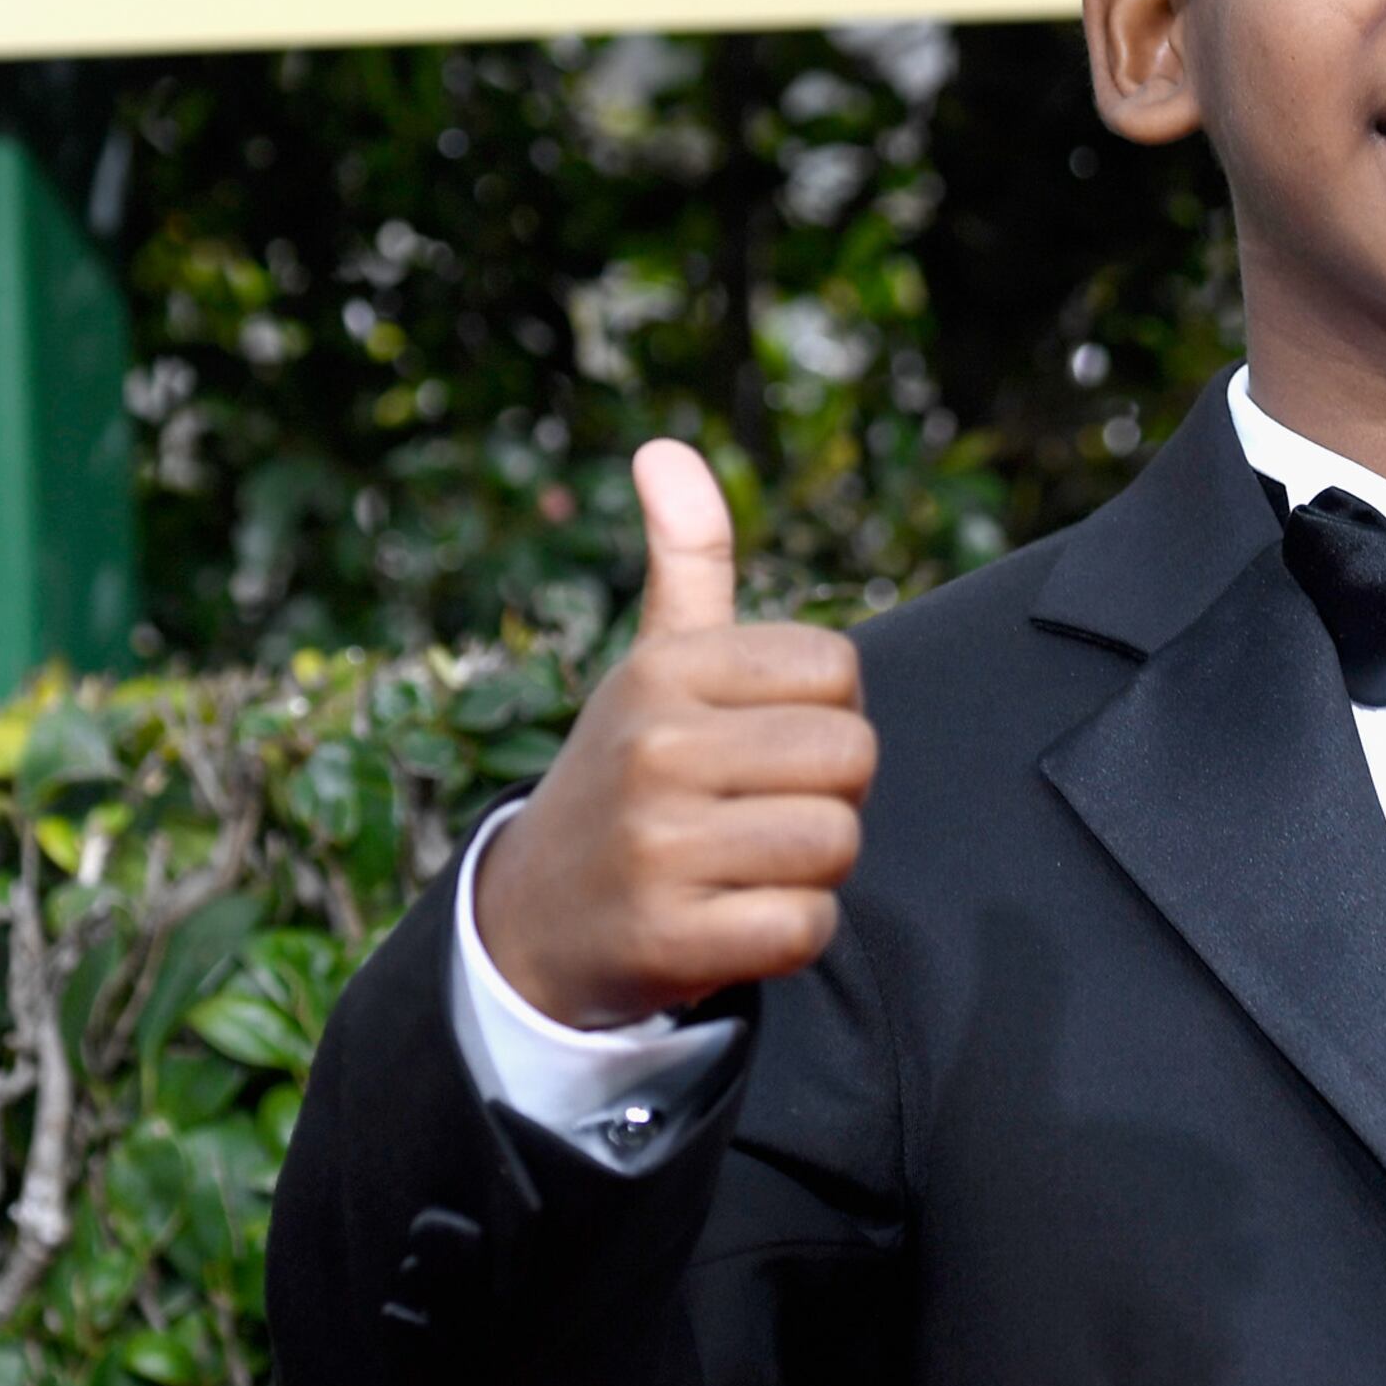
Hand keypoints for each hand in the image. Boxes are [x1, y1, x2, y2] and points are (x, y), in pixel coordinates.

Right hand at [473, 441, 873, 1028]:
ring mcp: (657, 845)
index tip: (762, 744)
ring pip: (836, 842)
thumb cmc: (627, 776)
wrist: (533, 922)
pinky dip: (790, 932)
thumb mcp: (653, 664)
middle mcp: (655, 746)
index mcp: (664, 670)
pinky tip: (732, 920)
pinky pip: (806, 925)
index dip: (822, 715)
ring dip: (810, 868)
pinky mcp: (669, 938)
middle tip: (755, 813)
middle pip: (851, 757)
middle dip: (827, 794)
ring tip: (741, 866)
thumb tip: (665, 448)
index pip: (837, 671)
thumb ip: (688, 560)